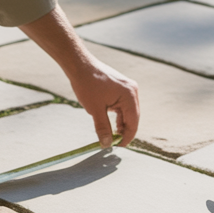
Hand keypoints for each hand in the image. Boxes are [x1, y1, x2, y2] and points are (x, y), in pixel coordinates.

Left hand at [18, 6, 140, 147]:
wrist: (79, 65)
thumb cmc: (87, 84)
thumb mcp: (94, 110)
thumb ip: (103, 128)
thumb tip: (107, 144)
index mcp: (129, 95)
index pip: (133, 122)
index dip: (127, 137)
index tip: (118, 147)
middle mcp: (132, 91)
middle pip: (132, 117)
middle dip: (123, 131)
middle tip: (113, 143)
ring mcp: (127, 88)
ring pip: (127, 112)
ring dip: (120, 124)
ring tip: (110, 135)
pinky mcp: (121, 87)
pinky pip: (122, 105)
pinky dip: (117, 115)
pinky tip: (110, 123)